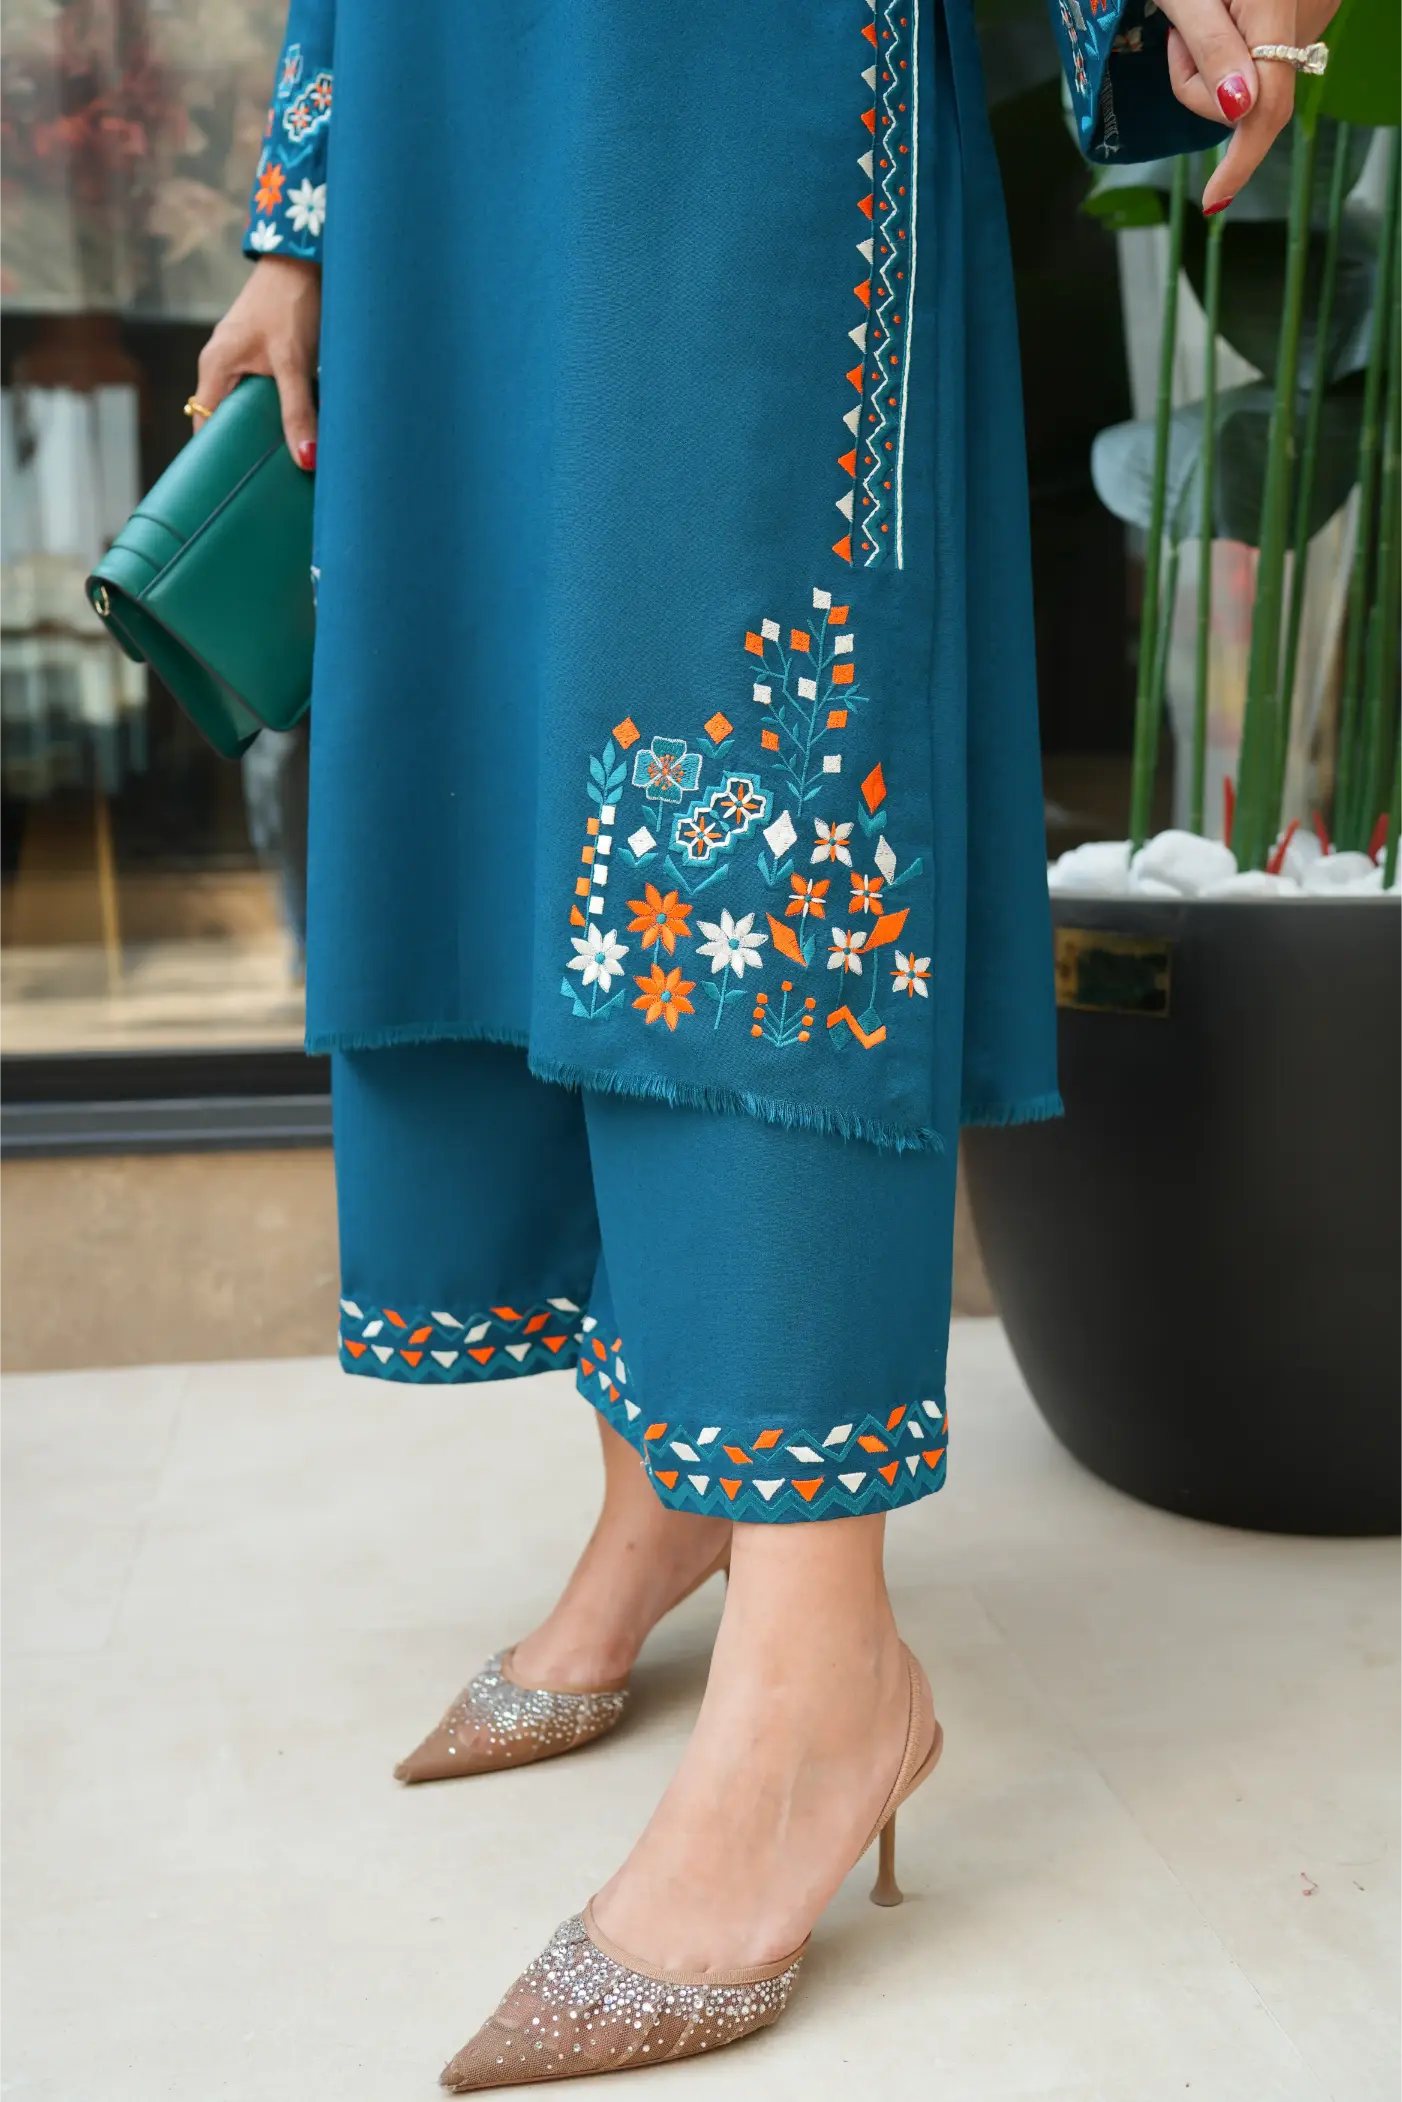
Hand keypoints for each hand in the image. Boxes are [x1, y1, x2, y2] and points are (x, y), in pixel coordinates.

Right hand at [194, 256, 321, 468]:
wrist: (304, 257)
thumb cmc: (291, 302)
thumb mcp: (294, 362)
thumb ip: (298, 411)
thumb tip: (306, 459)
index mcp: (216, 367)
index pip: (205, 425)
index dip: (217, 455)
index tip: (236, 486)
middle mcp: (222, 364)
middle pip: (227, 419)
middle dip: (247, 446)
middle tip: (270, 480)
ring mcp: (243, 357)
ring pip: (249, 406)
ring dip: (268, 428)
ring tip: (289, 460)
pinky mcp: (265, 352)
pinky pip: (266, 391)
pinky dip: (281, 409)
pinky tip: (302, 426)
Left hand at [1154, 0, 1343, 211]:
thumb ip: (1210, 49)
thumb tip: (1237, 113)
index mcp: (1276, 6)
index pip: (1267, 105)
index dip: (1240, 160)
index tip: (1214, 200)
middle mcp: (1310, 10)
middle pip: (1258, 95)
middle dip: (1205, 88)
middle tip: (1176, 38)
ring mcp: (1316, 9)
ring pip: (1261, 79)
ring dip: (1220, 66)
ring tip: (1199, 13)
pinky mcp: (1310, 7)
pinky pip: (1269, 56)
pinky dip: (1239, 50)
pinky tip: (1225, 13)